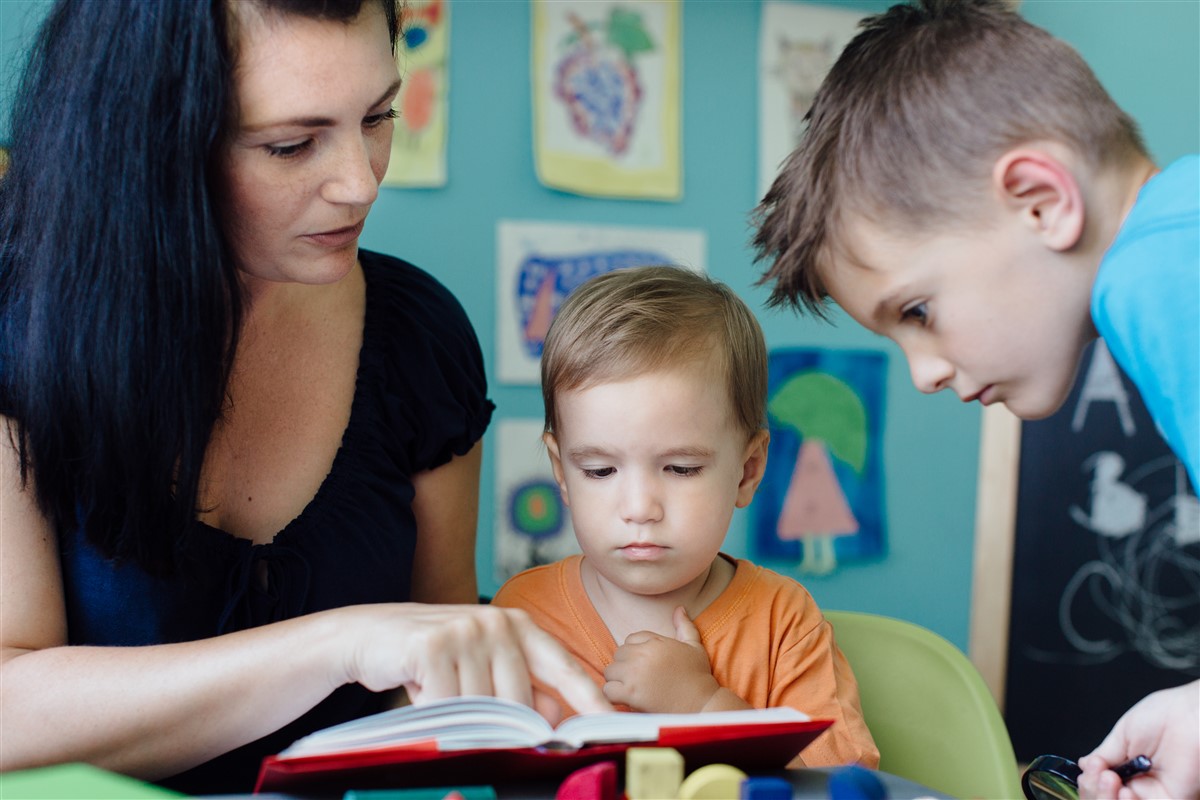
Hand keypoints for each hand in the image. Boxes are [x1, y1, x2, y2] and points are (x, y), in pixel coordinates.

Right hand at [340, 604, 610, 723]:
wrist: (368, 635)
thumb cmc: (431, 657)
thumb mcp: (481, 667)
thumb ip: (520, 686)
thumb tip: (554, 719)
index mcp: (519, 626)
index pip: (564, 669)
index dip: (590, 699)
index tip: (613, 724)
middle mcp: (498, 622)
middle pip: (520, 702)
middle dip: (497, 720)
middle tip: (467, 710)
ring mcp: (466, 630)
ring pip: (483, 708)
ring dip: (459, 714)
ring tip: (437, 691)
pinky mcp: (434, 645)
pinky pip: (448, 706)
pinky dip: (434, 710)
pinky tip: (420, 687)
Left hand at [603, 606, 745, 712]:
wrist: (701, 705)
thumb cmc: (698, 676)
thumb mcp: (694, 646)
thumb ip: (684, 626)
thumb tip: (679, 608)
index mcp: (655, 642)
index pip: (630, 640)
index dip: (637, 653)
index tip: (647, 666)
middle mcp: (643, 654)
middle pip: (618, 654)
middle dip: (625, 666)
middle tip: (639, 679)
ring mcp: (635, 673)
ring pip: (610, 671)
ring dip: (618, 681)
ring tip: (632, 689)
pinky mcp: (631, 693)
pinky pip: (608, 689)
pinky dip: (614, 696)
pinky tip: (626, 699)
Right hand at [1077, 680, 1199, 799]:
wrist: (1190, 715)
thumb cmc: (1165, 715)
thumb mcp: (1123, 734)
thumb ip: (1104, 754)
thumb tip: (1084, 765)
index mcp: (1127, 768)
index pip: (1100, 786)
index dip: (1089, 782)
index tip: (1089, 767)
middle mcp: (1140, 784)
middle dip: (1093, 790)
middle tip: (1098, 774)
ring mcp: (1154, 795)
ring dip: (1105, 798)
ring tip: (1108, 778)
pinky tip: (1124, 790)